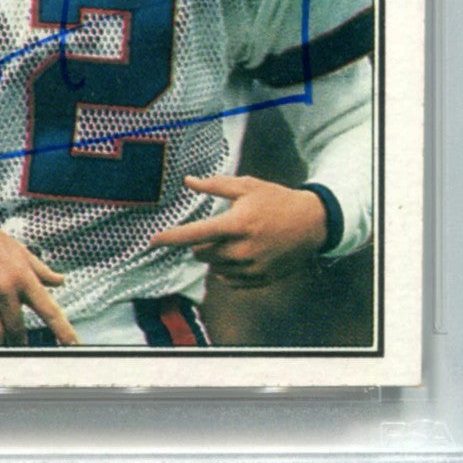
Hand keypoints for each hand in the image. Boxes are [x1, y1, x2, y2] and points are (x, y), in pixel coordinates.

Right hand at [0, 214, 79, 345]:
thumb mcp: (19, 251)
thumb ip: (40, 270)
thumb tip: (60, 281)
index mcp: (22, 275)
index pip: (48, 308)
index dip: (62, 329)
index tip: (73, 346)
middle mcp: (2, 285)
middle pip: (16, 328)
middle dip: (17, 342)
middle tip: (16, 348)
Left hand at [149, 175, 327, 288]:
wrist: (311, 223)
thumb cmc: (276, 200)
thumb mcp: (247, 186)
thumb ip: (215, 186)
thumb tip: (188, 181)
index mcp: (236, 223)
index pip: (195, 234)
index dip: (170, 238)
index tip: (151, 241)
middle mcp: (242, 249)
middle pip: (202, 253)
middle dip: (201, 242)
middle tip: (219, 228)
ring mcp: (252, 268)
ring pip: (214, 268)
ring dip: (215, 255)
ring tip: (235, 238)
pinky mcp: (260, 280)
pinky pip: (229, 281)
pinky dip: (227, 270)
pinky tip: (240, 254)